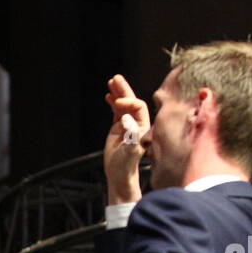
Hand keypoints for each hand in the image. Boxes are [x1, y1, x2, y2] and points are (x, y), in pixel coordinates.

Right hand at [103, 73, 148, 203]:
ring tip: (111, 81)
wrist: (119, 173)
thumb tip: (126, 120)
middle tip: (116, 79)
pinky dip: (113, 102)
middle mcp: (137, 123)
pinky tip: (108, 95)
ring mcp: (127, 125)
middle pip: (132, 101)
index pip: (138, 107)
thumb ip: (131, 135)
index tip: (118, 104)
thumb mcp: (130, 151)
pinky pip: (117, 111)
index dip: (128, 103)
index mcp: (143, 126)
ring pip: (123, 104)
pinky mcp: (118, 128)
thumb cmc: (127, 164)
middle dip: (124, 90)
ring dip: (118, 93)